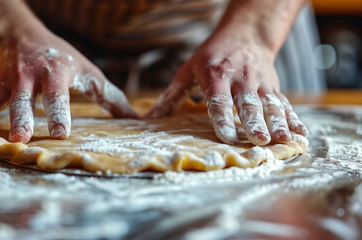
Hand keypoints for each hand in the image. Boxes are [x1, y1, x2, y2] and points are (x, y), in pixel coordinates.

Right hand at [0, 30, 137, 142]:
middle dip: (22, 118)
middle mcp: (29, 76)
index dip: (60, 114)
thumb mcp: (87, 71)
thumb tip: (136, 118)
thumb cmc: (60, 57)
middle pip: (25, 100)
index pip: (58, 95)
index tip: (62, 133)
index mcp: (56, 73)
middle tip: (22, 138)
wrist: (20, 34)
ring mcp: (7, 81)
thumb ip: (109, 95)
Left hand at [145, 36, 307, 145]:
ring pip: (271, 104)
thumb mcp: (187, 71)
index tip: (228, 136)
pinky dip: (294, 118)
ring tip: (284, 140)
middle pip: (249, 103)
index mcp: (216, 76)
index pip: (219, 100)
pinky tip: (301, 133)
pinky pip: (284, 103)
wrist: (244, 35)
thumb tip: (148, 119)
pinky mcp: (273, 86)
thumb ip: (171, 97)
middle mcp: (240, 79)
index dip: (223, 118)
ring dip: (278, 123)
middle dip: (256, 122)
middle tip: (261, 140)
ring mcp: (260, 83)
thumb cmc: (210, 57)